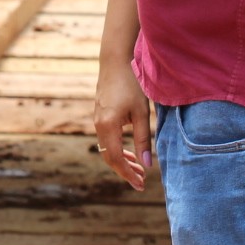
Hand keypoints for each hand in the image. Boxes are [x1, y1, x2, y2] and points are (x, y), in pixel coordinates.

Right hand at [92, 53, 153, 189]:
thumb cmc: (131, 84)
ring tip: (138, 169)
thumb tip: (147, 164)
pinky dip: (118, 149)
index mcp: (108, 126)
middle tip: (141, 182)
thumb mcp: (142, 113)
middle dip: (124, 171)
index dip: (127, 174)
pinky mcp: (100, 115)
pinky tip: (130, 152)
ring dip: (122, 161)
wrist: (115, 61)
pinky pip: (106, 139)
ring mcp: (97, 120)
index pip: (116, 158)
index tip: (140, 184)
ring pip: (107, 148)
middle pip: (109, 157)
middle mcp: (99, 125)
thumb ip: (143, 139)